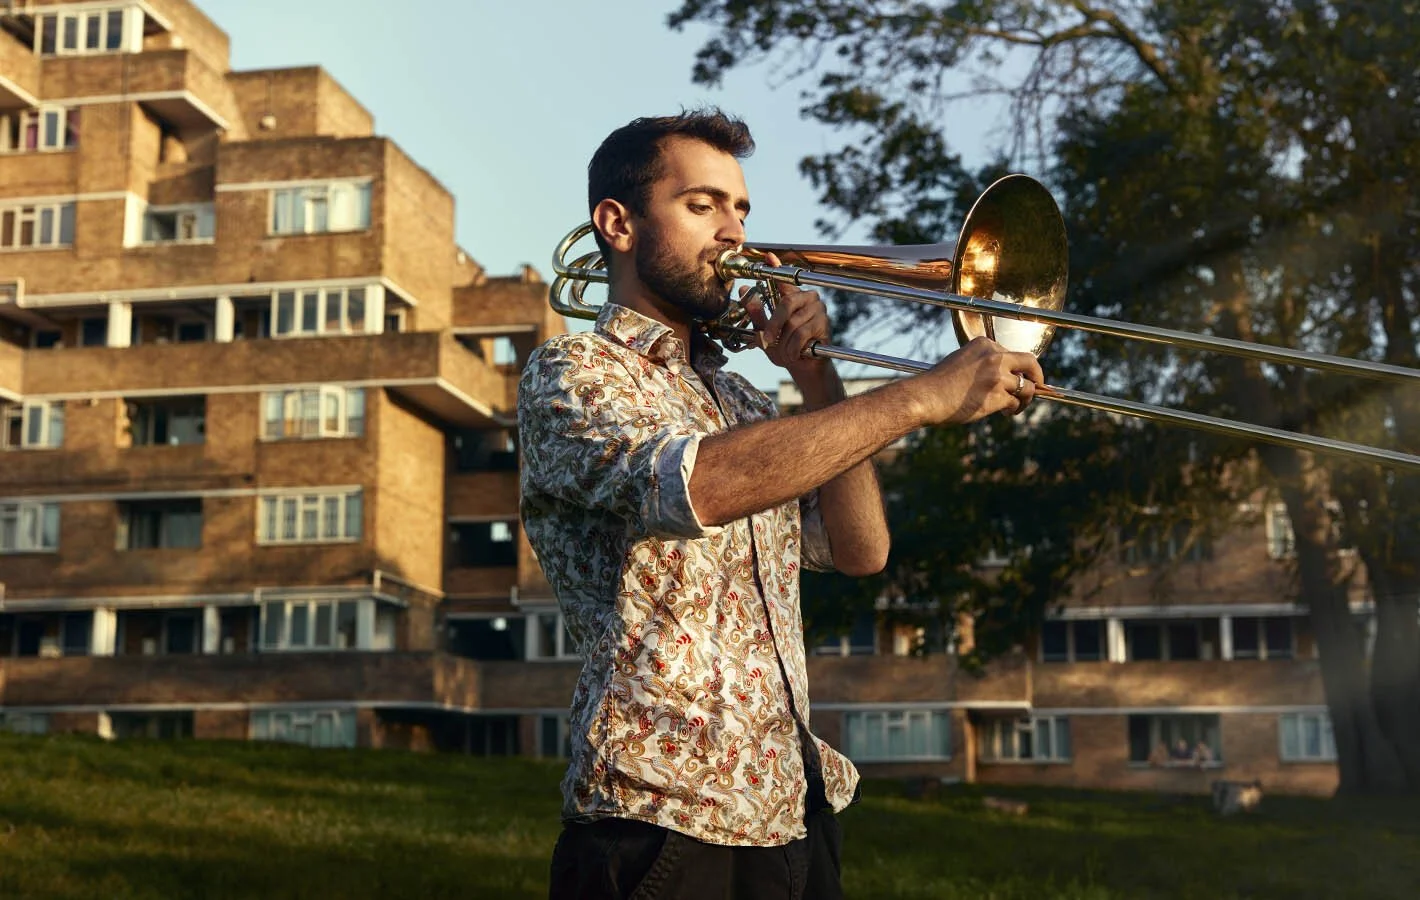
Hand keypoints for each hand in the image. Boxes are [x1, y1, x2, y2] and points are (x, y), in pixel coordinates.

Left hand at [743, 253, 830, 377]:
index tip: (767, 256)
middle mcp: (807, 298)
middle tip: (767, 340)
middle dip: (774, 324)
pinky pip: (801, 334)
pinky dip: (793, 348)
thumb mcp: (766, 332)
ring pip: (793, 323)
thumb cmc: (786, 348)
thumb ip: (756, 313)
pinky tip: (796, 354)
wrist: (804, 368)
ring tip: (786, 352)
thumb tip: (744, 291)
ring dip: (785, 342)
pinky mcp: (824, 324)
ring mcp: (818, 309)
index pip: (784, 278)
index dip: (776, 266)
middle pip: (786, 302)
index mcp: (792, 297)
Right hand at [911, 336, 1044, 425]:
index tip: (1017, 377)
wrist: (925, 397)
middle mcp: (994, 356)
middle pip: (1029, 363)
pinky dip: (1014, 409)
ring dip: (1026, 398)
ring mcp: (997, 376)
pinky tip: (1006, 413)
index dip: (1016, 368)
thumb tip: (1004, 378)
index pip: (1011, 353)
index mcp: (984, 344)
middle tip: (1037, 385)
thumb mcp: (961, 362)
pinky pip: (1016, 402)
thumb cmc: (938, 384)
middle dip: (1036, 375)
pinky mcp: (997, 395)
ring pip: (1027, 386)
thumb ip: (982, 364)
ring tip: (1017, 407)